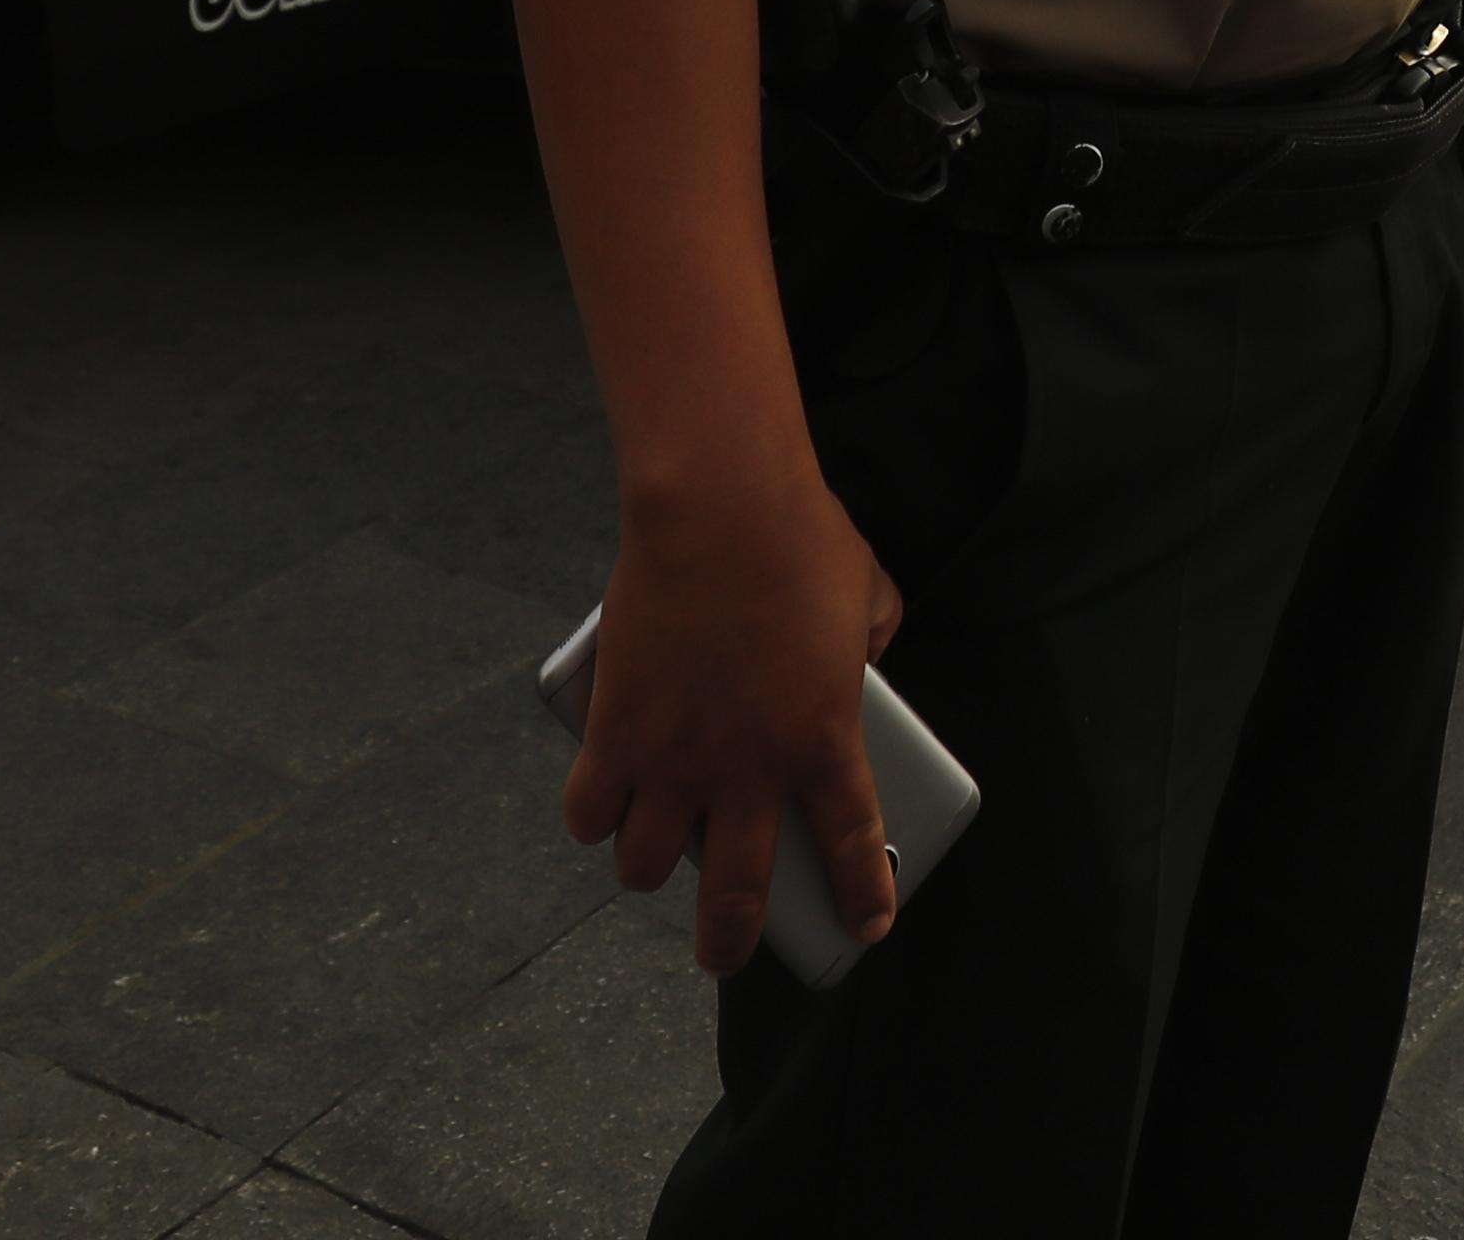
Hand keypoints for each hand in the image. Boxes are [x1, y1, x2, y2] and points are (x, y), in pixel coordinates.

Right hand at [565, 465, 906, 977]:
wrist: (717, 507)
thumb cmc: (802, 538)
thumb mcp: (871, 594)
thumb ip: (874, 639)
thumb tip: (864, 653)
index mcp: (824, 742)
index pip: (851, 848)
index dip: (860, 899)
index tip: (866, 931)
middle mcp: (747, 772)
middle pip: (737, 896)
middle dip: (730, 941)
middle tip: (724, 956)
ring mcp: (674, 760)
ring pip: (647, 865)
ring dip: (649, 871)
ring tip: (652, 861)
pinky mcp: (614, 733)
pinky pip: (590, 811)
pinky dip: (593, 819)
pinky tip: (601, 812)